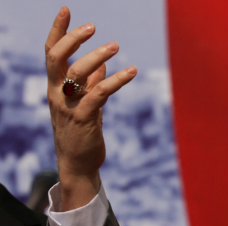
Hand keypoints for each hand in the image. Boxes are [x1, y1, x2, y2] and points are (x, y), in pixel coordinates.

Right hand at [45, 6, 136, 210]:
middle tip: (93, 27)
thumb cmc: (81, 133)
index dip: (57, 30)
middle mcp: (56, 94)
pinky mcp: (84, 119)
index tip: (66, 9)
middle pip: (57, 58)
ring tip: (116, 46)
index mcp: (55, 87)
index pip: (51, 53)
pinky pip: (99, 94)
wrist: (78, 164)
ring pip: (78, 74)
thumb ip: (91, 84)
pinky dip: (116, 80)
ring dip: (98, 56)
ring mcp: (68, 106)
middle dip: (72, 38)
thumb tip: (101, 66)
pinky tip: (131, 71)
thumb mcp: (86, 104)